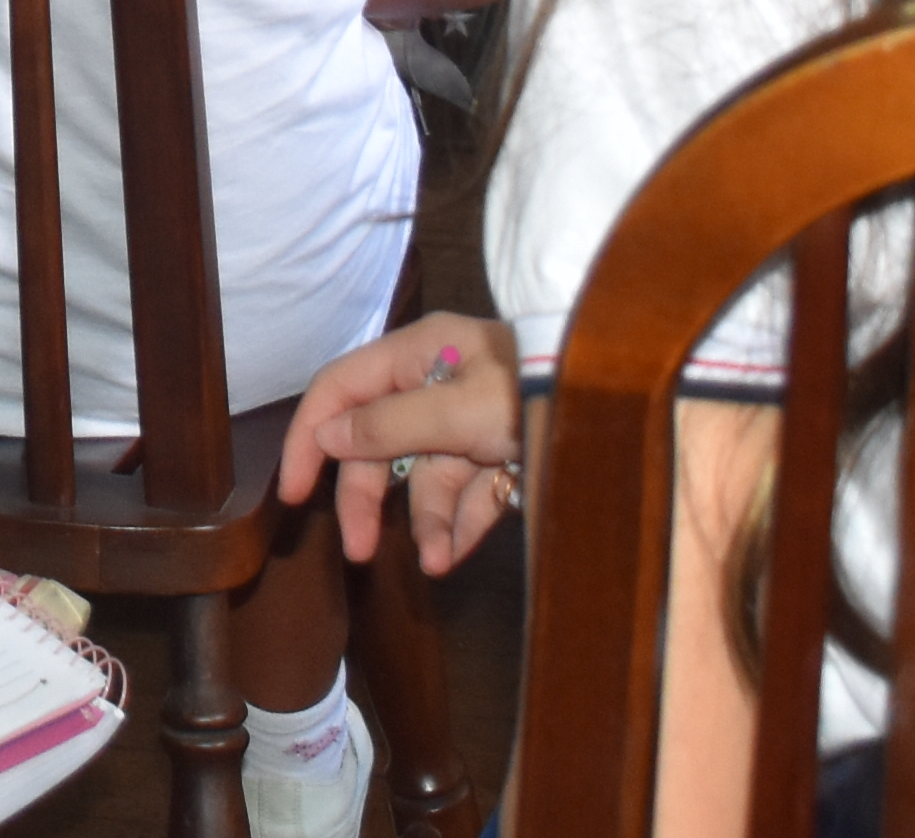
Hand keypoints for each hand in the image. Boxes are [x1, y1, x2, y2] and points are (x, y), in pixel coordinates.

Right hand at [276, 314, 526, 575]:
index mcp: (417, 353)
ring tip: (436, 562)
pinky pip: (468, 493)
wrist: (619, 402)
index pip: (340, 390)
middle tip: (359, 552)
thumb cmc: (531, 389)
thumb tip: (326, 434)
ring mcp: (470, 422)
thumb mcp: (456, 408)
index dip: (310, 437)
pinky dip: (461, 524)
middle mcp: (437, 383)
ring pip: (426, 477)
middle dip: (368, 498)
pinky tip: (455, 557)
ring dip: (426, 521)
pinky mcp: (500, 454)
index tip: (295, 494)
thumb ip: (388, 425)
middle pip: (380, 443)